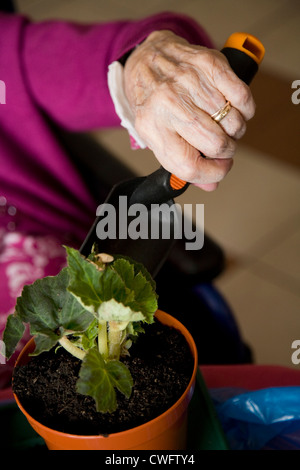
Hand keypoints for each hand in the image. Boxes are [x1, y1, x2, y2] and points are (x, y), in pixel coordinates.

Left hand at [123, 30, 255, 190]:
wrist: (146, 58)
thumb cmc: (154, 103)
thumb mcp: (157, 137)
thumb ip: (182, 163)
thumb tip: (213, 184)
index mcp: (152, 128)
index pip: (188, 166)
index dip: (211, 173)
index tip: (219, 168)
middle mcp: (168, 104)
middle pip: (215, 144)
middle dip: (226, 152)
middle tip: (222, 145)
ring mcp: (188, 81)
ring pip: (232, 122)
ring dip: (235, 131)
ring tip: (225, 126)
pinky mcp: (208, 63)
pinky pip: (242, 96)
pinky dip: (245, 109)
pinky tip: (235, 109)